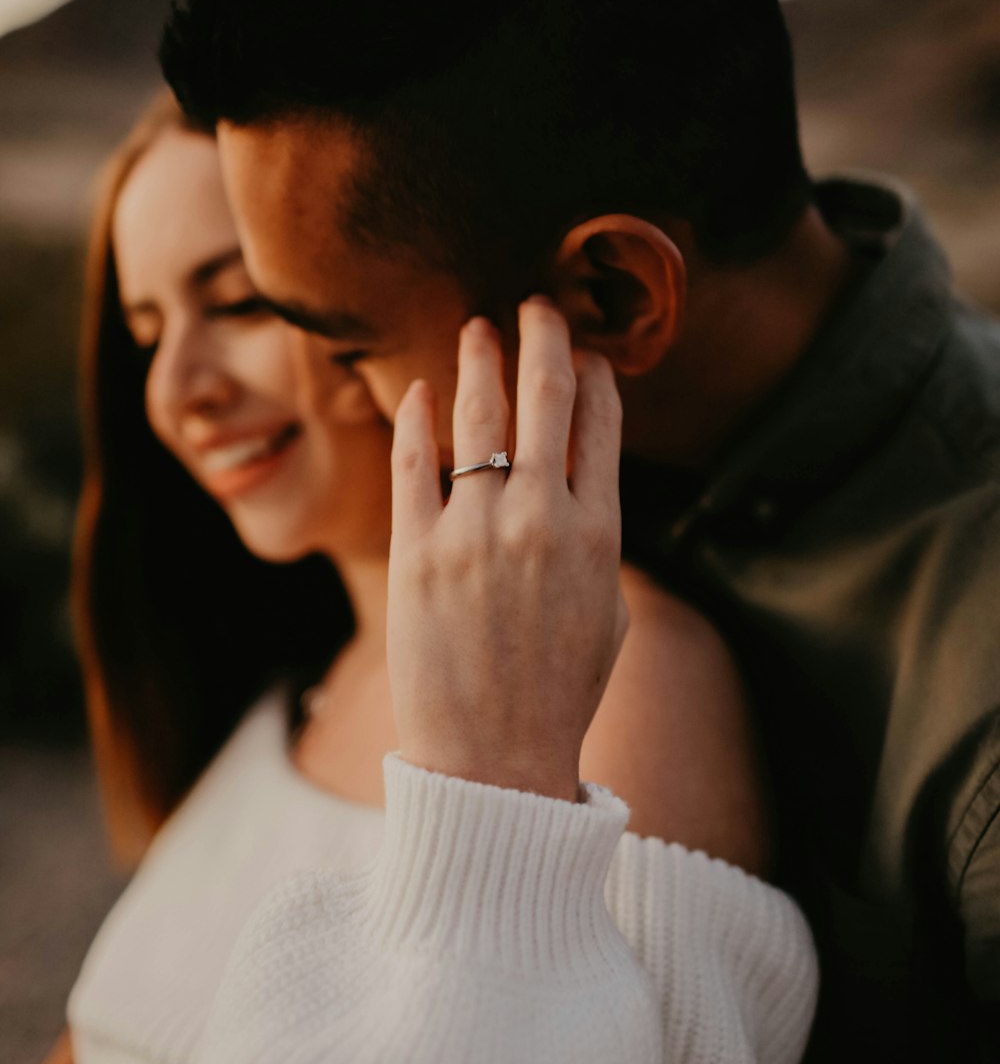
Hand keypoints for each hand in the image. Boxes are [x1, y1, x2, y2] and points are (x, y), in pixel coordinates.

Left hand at [388, 297, 626, 800]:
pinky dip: (415, 419)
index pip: (601, 426)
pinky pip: (414, 463)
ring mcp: (475, 530)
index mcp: (598, 533)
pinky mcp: (416, 551)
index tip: (588, 351)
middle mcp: (540, 517)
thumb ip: (599, 545)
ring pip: (479, 417)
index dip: (595, 378)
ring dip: (481, 361)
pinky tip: (419, 390)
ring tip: (477, 328)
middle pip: (545, 399)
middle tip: (535, 305)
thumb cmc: (558, 694)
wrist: (493, 758)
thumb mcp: (609, 616)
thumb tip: (587, 491)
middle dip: (544, 339)